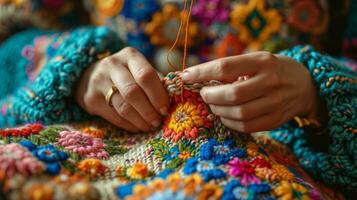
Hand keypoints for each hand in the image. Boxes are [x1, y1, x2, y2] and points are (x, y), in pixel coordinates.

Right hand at [75, 47, 168, 131]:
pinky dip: (130, 125)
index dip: (158, 94)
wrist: (90, 76)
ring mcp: (99, 81)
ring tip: (150, 126)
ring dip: (140, 120)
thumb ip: (156, 81)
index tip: (165, 108)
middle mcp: (112, 65)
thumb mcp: (139, 69)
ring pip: (123, 107)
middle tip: (158, 121)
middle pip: (133, 92)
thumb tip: (176, 98)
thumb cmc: (126, 74)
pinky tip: (139, 127)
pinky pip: (114, 116)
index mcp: (130, 56)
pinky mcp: (91, 99)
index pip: (146, 74)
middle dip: (149, 110)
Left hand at [181, 52, 322, 132]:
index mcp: (263, 61)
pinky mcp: (276, 120)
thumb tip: (195, 77)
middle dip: (210, 96)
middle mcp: (271, 81)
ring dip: (218, 111)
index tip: (186, 76)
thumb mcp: (256, 60)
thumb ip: (231, 68)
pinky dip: (230, 122)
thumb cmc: (272, 69)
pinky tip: (226, 116)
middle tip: (204, 94)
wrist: (305, 85)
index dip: (201, 73)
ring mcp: (275, 103)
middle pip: (231, 94)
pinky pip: (247, 126)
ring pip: (238, 113)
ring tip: (214, 105)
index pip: (225, 67)